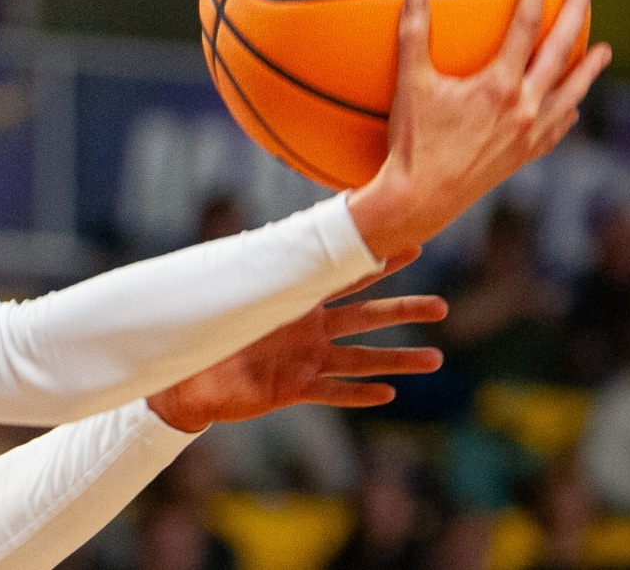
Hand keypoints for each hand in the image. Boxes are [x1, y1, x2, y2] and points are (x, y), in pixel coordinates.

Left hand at [147, 249, 445, 432]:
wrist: (187, 377)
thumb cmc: (204, 332)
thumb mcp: (225, 295)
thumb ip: (246, 270)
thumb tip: (255, 234)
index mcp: (293, 302)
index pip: (341, 278)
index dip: (376, 263)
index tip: (412, 246)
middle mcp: (307, 330)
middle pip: (365, 318)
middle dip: (403, 312)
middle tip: (442, 307)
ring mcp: (304, 360)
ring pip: (360, 359)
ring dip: (396, 360)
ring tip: (434, 359)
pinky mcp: (293, 389)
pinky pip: (332, 392)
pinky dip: (357, 393)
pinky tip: (388, 395)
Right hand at [347, 0, 611, 259]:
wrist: (423, 199)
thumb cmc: (412, 142)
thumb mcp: (408, 85)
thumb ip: (413, 35)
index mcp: (500, 85)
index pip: (525, 22)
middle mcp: (526, 106)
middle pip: (561, 49)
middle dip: (578, 11)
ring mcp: (531, 132)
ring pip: (573, 91)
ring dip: (589, 67)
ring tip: (601, 49)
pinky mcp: (526, 154)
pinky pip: (560, 126)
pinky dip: (569, 108)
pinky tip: (571, 103)